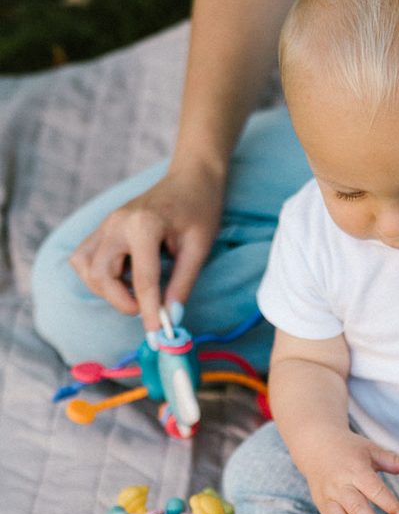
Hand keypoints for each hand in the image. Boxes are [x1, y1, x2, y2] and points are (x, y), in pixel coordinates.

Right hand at [68, 162, 224, 329]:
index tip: (156, 335)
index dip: (149, 312)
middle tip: (147, 308)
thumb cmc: (200, 209)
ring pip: (86, 268)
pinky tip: (124, 277)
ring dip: (106, 289)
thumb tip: (173, 317)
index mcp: (144, 226)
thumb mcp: (199, 248)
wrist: (190, 178)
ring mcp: (105, 224)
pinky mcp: (102, 228)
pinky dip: (99, 275)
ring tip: (136, 291)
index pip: (142, 280)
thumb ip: (183, 283)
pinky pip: (84, 258)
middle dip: (121, 300)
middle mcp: (116, 224)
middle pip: (101, 275)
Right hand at [306, 434, 398, 513]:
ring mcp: (328, 496)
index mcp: (356, 469)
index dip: (388, 503)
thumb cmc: (349, 449)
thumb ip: (395, 461)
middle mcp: (340, 484)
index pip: (374, 488)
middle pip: (355, 506)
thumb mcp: (372, 450)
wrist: (315, 445)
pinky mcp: (321, 505)